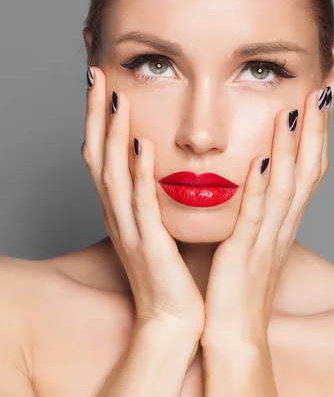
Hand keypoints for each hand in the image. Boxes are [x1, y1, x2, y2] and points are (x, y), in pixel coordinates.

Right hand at [81, 67, 204, 340]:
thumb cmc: (169, 274)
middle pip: (99, 156)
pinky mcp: (149, 247)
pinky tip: (143, 145)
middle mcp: (118, 215)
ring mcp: (130, 230)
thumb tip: (161, 163)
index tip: (105, 83)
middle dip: (97, 115)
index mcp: (122, 210)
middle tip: (96, 75)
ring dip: (114, 135)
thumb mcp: (156, 227)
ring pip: (114, 175)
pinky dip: (139, 174)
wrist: (173, 321)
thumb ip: (153, 196)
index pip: (104, 155)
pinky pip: (141, 205)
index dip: (100, 119)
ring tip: (117, 98)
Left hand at [200, 86, 332, 347]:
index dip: (320, 121)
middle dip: (321, 118)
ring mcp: (268, 236)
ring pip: (289, 183)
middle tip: (331, 74)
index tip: (326, 80)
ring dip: (296, 143)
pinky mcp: (245, 253)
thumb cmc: (238, 282)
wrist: (233, 332)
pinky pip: (256, 215)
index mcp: (284, 215)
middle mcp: (284, 221)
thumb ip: (258, 201)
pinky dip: (261, 187)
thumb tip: (256, 168)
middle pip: (311, 162)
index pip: (310, 158)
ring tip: (302, 103)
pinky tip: (262, 159)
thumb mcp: (253, 233)